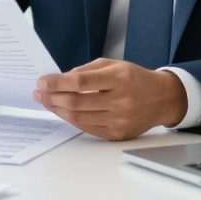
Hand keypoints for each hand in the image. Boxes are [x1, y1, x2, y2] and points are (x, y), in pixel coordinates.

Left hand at [33, 58, 187, 139]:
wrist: (161, 98)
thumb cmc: (134, 78)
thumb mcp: (113, 65)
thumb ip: (86, 71)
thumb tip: (60, 80)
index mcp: (119, 79)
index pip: (80, 83)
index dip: (57, 83)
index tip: (42, 81)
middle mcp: (120, 101)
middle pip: (77, 103)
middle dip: (52, 97)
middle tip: (39, 92)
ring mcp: (119, 120)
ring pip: (79, 118)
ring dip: (58, 109)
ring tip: (46, 101)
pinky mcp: (117, 134)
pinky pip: (87, 128)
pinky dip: (71, 119)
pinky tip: (62, 110)